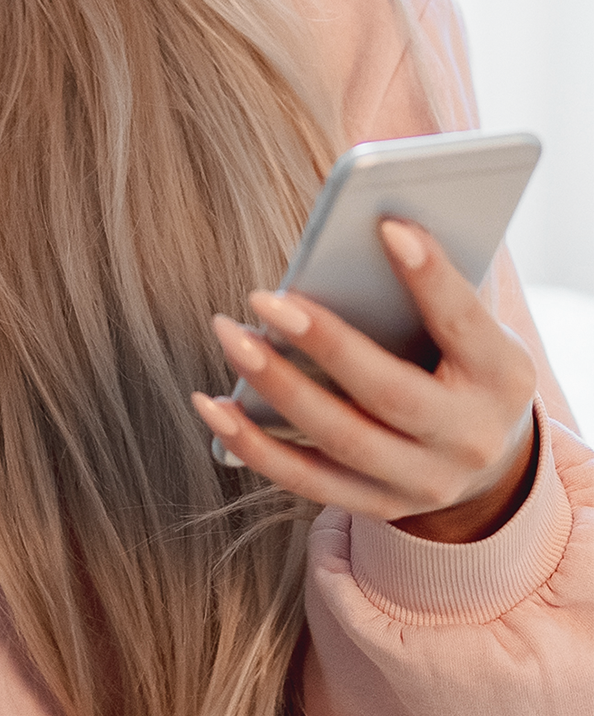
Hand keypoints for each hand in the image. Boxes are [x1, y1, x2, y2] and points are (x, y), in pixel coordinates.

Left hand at [191, 220, 538, 542]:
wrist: (486, 459)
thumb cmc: (460, 358)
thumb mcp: (470, 323)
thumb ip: (427, 280)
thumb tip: (362, 210)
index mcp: (503, 377)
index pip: (464, 323)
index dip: (432, 277)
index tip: (388, 226)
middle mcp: (469, 439)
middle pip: (390, 394)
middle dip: (325, 343)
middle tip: (262, 297)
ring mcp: (424, 482)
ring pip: (341, 440)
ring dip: (276, 387)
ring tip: (230, 336)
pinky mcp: (379, 505)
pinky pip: (306, 481)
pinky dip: (253, 444)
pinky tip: (212, 404)